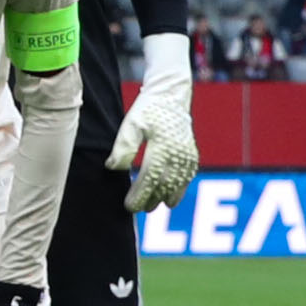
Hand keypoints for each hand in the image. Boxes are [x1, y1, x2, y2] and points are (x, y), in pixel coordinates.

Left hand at [106, 34, 200, 211]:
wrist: (171, 96)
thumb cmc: (147, 110)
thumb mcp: (130, 124)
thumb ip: (123, 147)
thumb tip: (113, 168)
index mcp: (161, 146)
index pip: (150, 178)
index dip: (140, 195)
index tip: (129, 206)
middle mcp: (178, 153)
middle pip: (164, 185)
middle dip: (151, 199)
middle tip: (138, 209)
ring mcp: (188, 155)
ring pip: (178, 184)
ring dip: (166, 197)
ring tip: (153, 206)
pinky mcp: (192, 154)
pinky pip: (187, 177)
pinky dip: (179, 189)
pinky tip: (170, 197)